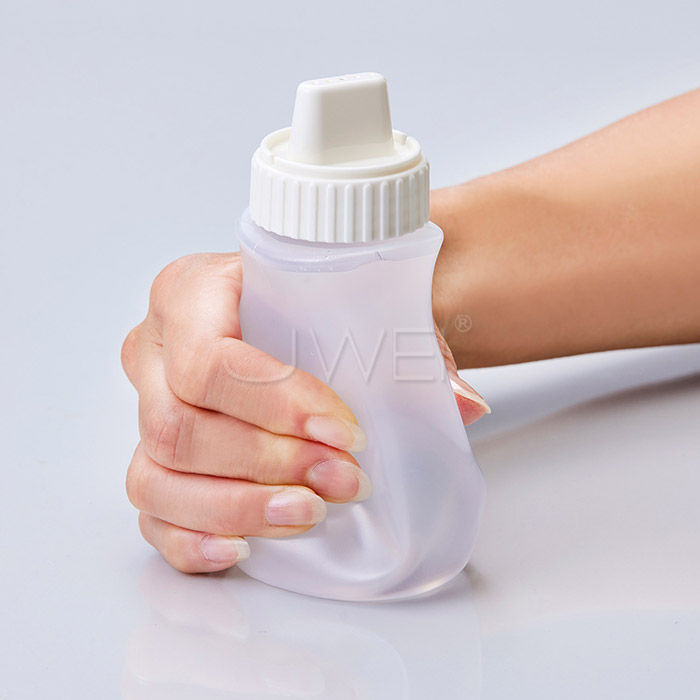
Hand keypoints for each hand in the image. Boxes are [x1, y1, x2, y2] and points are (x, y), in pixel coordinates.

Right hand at [122, 253, 488, 573]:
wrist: (282, 313)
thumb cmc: (312, 306)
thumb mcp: (356, 303)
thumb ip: (407, 345)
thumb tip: (464, 403)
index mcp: (189, 293)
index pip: (211, 358)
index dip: (276, 403)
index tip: (345, 431)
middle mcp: (154, 353)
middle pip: (180, 426)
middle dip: (269, 462)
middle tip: (343, 479)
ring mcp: (143, 411)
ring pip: (157, 476)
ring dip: (239, 505)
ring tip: (308, 513)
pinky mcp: (151, 461)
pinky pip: (150, 513)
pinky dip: (192, 538)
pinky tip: (244, 546)